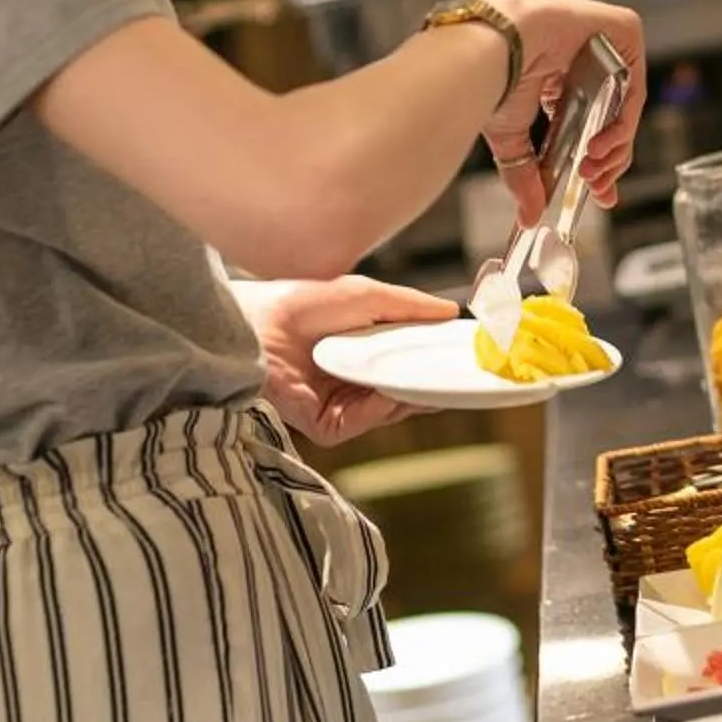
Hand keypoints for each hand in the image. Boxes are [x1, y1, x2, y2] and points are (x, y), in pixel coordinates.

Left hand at [235, 275, 455, 445]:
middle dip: (432, 383)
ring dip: (413, 395)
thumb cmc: (301, 301)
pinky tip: (392, 390)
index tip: (464, 355)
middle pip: (404, 392)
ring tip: (437, 379)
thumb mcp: (366, 296)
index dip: (434, 361)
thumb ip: (409, 305)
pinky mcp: (326, 425)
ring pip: (390, 409)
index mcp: (363, 354)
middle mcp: (353, 384)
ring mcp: (341, 407)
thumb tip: (451, 310)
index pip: (407, 365)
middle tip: (463, 373)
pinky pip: (365, 420)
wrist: (257, 321)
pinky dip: (382, 406)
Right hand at [479, 0, 647, 225]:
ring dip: (614, 149)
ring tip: (591, 171)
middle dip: (608, 162)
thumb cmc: (492, 77)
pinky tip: (599, 147)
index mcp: (558, 82)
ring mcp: (605, 46)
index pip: (591, 126)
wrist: (495, 45)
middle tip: (594, 185)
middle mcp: (584, 63)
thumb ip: (525, 176)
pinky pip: (634, 88)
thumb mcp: (511, 140)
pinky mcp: (624, 31)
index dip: (600, 162)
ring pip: (626, 107)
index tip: (599, 193)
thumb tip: (528, 216)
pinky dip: (622, 124)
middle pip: (613, 120)